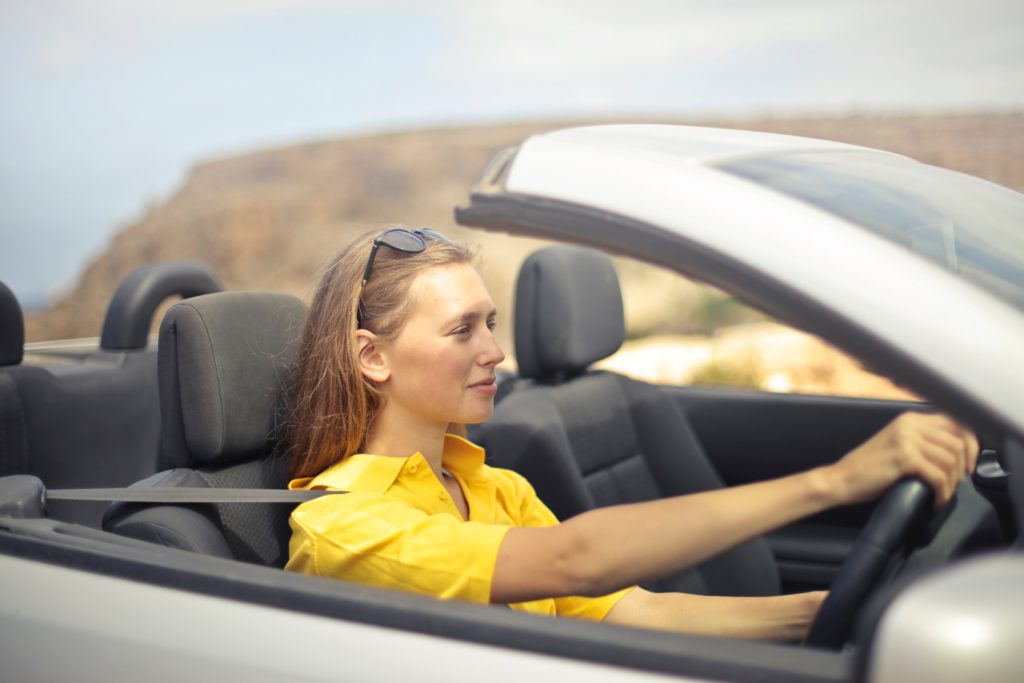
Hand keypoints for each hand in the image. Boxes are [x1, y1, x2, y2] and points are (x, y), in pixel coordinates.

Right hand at [826, 412, 978, 507]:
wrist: (841, 479)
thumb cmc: (869, 469)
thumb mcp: (898, 446)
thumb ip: (923, 442)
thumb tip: (958, 454)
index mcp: (910, 419)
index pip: (957, 423)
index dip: (971, 445)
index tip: (969, 465)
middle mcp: (910, 424)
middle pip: (958, 442)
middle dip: (963, 467)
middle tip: (955, 484)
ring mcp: (906, 439)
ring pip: (951, 460)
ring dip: (952, 482)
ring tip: (942, 494)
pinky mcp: (904, 458)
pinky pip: (938, 476)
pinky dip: (942, 493)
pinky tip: (936, 501)